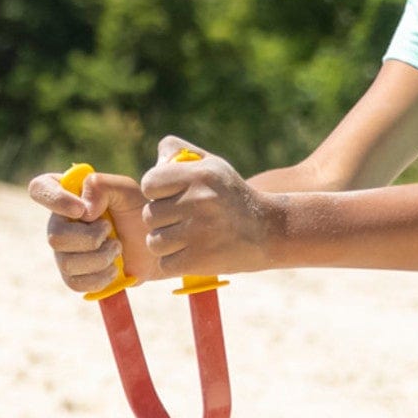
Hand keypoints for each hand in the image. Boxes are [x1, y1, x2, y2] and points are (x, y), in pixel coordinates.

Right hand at [27, 167, 159, 293]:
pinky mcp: (73, 276)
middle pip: (55, 236)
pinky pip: (75, 282)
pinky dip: (100, 277)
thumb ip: (101, 186)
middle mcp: (58, 222)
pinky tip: (113, 268)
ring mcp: (63, 251)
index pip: (40, 188)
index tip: (80, 210)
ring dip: (100, 258)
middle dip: (90, 239)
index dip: (54, 199)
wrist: (154, 247)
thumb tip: (83, 210)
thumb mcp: (126, 190)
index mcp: (67, 194)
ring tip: (117, 248)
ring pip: (66, 262)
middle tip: (111, 231)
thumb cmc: (137, 212)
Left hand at [139, 136, 279, 277]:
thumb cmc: (230, 196)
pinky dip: (175, 262)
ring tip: (189, 238)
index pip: (149, 184)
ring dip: (167, 243)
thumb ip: (178, 153)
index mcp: (199, 175)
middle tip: (185, 220)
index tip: (172, 197)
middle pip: (150, 215)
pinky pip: (165, 264)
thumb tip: (154, 163)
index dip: (156, 192)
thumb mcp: (211, 165)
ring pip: (154, 242)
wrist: (268, 231)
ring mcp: (199, 232)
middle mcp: (199, 201)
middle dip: (163, 220)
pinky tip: (192, 254)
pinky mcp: (200, 260)